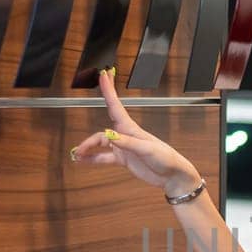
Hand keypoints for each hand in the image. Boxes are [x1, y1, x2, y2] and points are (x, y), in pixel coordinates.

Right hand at [70, 69, 201, 196]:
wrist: (173, 175)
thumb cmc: (165, 158)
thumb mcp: (147, 149)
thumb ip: (127, 143)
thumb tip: (109, 135)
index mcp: (131, 129)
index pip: (116, 107)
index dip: (109, 90)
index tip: (103, 75)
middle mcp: (125, 135)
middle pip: (101, 132)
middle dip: (89, 139)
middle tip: (78, 148)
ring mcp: (123, 147)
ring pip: (101, 146)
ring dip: (89, 151)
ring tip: (78, 158)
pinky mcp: (124, 159)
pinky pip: (104, 157)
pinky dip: (93, 159)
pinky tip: (84, 161)